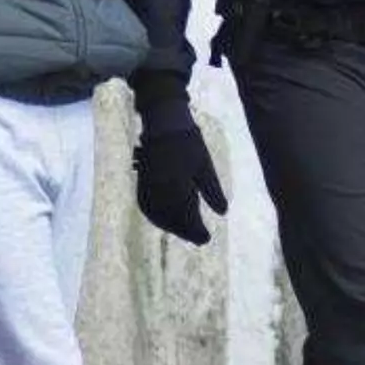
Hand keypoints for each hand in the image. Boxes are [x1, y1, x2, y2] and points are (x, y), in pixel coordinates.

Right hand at [133, 127, 225, 243]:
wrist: (164, 125)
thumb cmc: (189, 143)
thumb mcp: (205, 167)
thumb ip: (213, 191)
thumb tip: (223, 212)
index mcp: (178, 188)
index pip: (187, 218)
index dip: (197, 231)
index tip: (207, 239)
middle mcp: (161, 192)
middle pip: (172, 220)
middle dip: (185, 231)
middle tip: (199, 238)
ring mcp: (149, 188)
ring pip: (158, 216)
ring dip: (171, 226)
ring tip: (184, 231)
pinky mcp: (141, 184)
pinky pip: (147, 207)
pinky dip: (157, 217)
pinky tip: (165, 219)